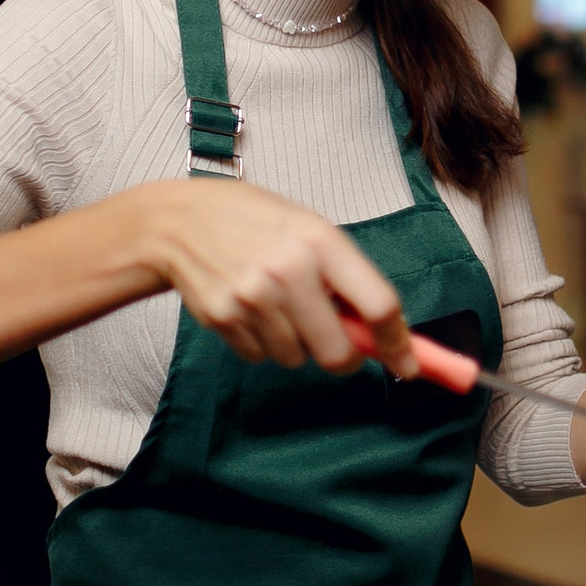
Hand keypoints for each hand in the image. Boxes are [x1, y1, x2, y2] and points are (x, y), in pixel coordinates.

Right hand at [140, 180, 414, 376]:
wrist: (178, 221)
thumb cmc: (256, 223)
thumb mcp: (309, 229)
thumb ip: (345, 278)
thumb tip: (385, 334)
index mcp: (321, 240)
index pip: (379, 304)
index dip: (398, 343)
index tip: (407, 365)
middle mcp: (289, 270)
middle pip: (339, 352)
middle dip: (344, 358)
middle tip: (338, 344)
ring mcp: (253, 297)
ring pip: (297, 359)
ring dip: (296, 345)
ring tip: (276, 304)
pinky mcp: (223, 318)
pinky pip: (260, 356)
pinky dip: (261, 342)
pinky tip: (248, 307)